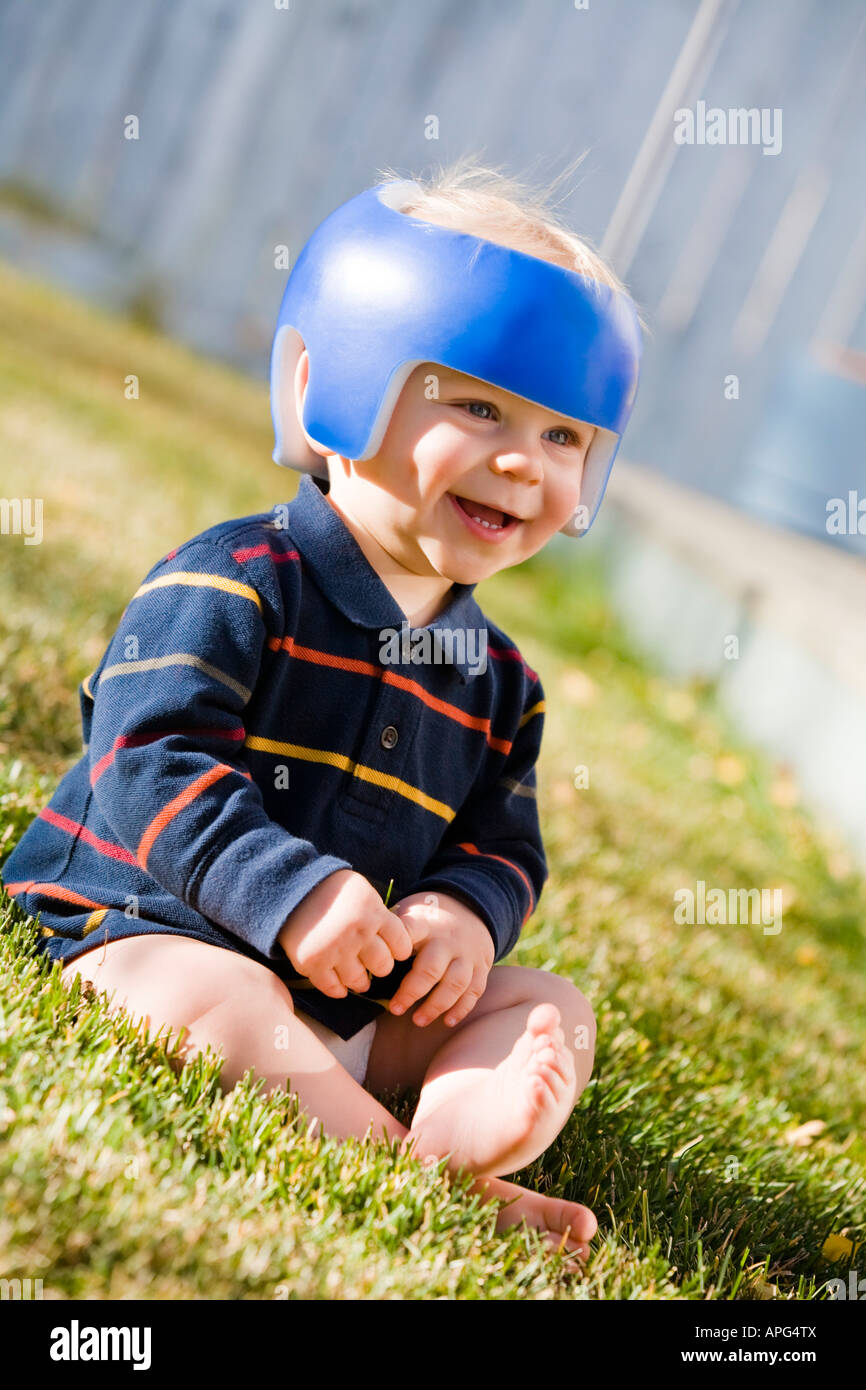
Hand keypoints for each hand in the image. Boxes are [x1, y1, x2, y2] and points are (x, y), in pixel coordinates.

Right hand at [278, 870, 413, 997]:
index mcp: (374, 913)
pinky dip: (338, 990)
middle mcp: (357, 933)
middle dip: (381, 967)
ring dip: (361, 982)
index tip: (392, 951)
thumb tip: (392, 939)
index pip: (401, 944)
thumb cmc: (330, 888)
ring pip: (359, 981)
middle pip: (383, 966)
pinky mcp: (312, 963)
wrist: (289, 887)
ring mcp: (335, 950)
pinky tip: (340, 987)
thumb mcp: (362, 891)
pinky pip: (332, 987)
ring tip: (359, 980)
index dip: (399, 950)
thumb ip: (378, 914)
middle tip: (373, 965)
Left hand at [385, 891, 494, 1027]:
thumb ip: (393, 928)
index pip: (408, 933)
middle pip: (431, 968)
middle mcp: (448, 940)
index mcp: (425, 925)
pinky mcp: (481, 967)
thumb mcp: (410, 912)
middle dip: (412, 992)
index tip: (380, 965)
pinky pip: (474, 990)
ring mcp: (467, 954)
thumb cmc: (429, 918)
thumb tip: (363, 947)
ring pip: (455, 983)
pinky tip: (446, 1021)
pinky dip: (461, 1008)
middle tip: (395, 1009)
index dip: (394, 948)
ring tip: (418, 1021)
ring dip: (436, 1005)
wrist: (471, 907)